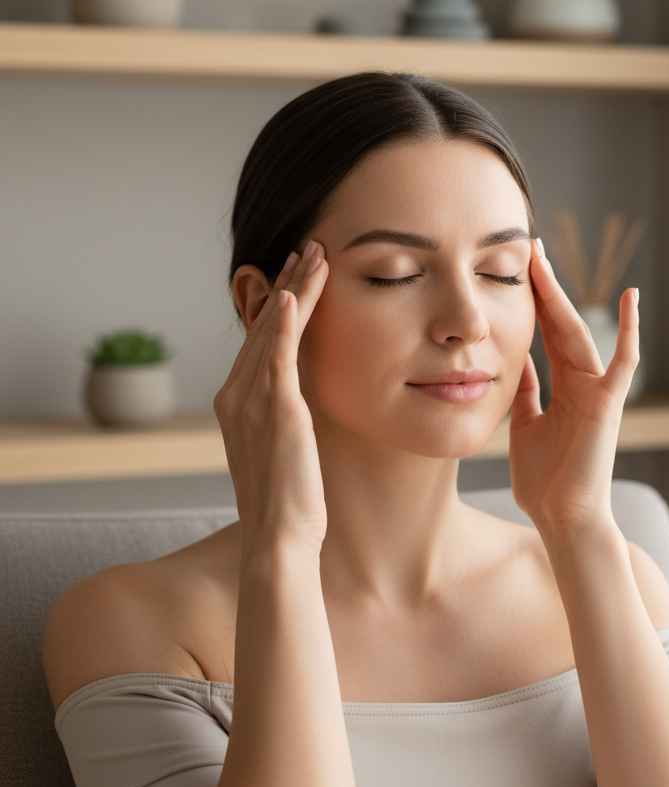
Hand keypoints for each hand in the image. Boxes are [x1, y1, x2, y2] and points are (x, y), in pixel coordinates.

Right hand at [213, 239, 330, 555]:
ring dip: (295, 288)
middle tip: (309, 247)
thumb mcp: (282, 447)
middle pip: (265, 325)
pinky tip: (293, 294)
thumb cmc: (288, 501)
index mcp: (236, 403)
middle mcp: (236, 395)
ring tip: (315, 254)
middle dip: (289, 282)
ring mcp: (252, 401)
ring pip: (274, 330)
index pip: (261, 339)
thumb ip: (283, 416)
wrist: (279, 538)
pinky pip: (278, 357)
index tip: (298, 274)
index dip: (280, 302)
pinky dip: (284, 323)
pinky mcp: (276, 411)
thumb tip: (298, 401)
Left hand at [506, 237, 639, 537]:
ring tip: (545, 262)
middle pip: (561, 325)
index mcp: (563, 388)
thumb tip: (516, 360)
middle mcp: (583, 382)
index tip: (517, 272)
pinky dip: (630, 331)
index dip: (533, 304)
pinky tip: (632, 297)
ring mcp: (598, 390)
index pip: (546, 335)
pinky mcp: (610, 403)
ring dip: (562, 298)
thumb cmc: (544, 480)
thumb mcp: (524, 425)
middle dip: (544, 288)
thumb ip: (526, 391)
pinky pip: (624, 362)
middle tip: (530, 249)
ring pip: (581, 333)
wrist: (562, 517)